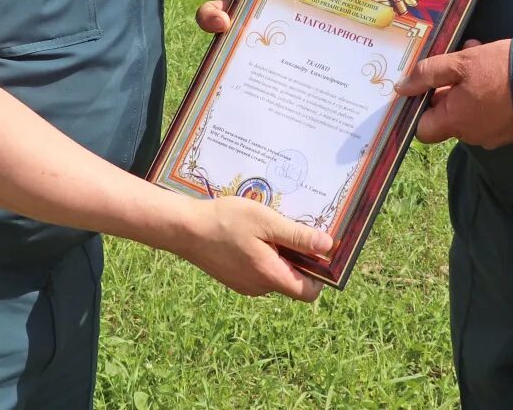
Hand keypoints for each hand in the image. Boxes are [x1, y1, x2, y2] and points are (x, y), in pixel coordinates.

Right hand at [168, 196, 330, 301]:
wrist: (184, 229)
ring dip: (279, 253)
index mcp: (270, 276)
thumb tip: (328, 246)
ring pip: (275, 273)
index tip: (318, 248)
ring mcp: (244, 285)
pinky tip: (251, 233)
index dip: (319, 274)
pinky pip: (259, 270)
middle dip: (298, 257)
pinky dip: (263, 254)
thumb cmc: (225, 221)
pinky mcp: (234, 278)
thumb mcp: (266, 221)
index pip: (309, 292)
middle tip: (290, 227)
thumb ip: (298, 236)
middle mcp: (259, 287)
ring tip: (268, 227)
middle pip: (293, 280)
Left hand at [393, 38, 512, 148]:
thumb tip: (402, 88)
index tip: (428, 85)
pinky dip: (485, 94)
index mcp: (455, 122)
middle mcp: (471, 135)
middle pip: (447, 115)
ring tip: (480, 56)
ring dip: (468, 85)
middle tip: (460, 60)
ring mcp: (492, 135)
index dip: (421, 107)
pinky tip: (495, 70)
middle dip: (449, 87)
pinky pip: (487, 112)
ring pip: (467, 109)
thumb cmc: (501, 71)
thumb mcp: (460, 62)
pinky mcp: (508, 129)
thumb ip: (427, 74)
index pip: (423, 129)